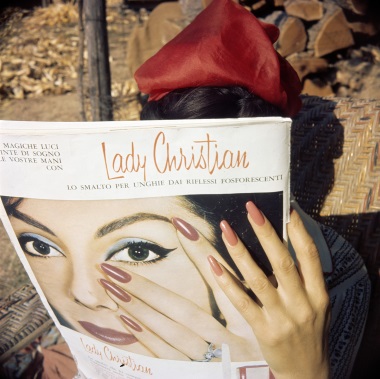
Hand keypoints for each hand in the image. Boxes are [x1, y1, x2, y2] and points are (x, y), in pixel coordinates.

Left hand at [98, 220, 262, 360]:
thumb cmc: (266, 351)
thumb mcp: (265, 320)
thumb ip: (249, 291)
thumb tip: (228, 259)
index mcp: (251, 323)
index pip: (222, 280)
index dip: (203, 250)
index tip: (181, 225)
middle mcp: (231, 343)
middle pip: (184, 310)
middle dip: (147, 288)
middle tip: (112, 268)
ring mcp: (212, 362)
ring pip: (170, 331)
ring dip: (139, 308)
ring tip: (111, 287)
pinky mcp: (196, 376)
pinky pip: (167, 357)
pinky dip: (146, 337)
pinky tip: (125, 318)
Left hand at [209, 201, 329, 378]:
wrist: (306, 372)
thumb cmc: (310, 330)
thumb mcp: (317, 304)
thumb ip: (305, 278)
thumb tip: (284, 242)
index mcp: (318, 294)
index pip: (309, 256)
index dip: (298, 231)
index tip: (286, 209)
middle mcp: (302, 304)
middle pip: (282, 262)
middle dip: (266, 232)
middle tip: (251, 209)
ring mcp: (282, 318)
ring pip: (258, 279)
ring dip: (240, 252)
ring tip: (226, 229)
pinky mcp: (263, 330)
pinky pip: (242, 302)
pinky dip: (227, 282)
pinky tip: (214, 263)